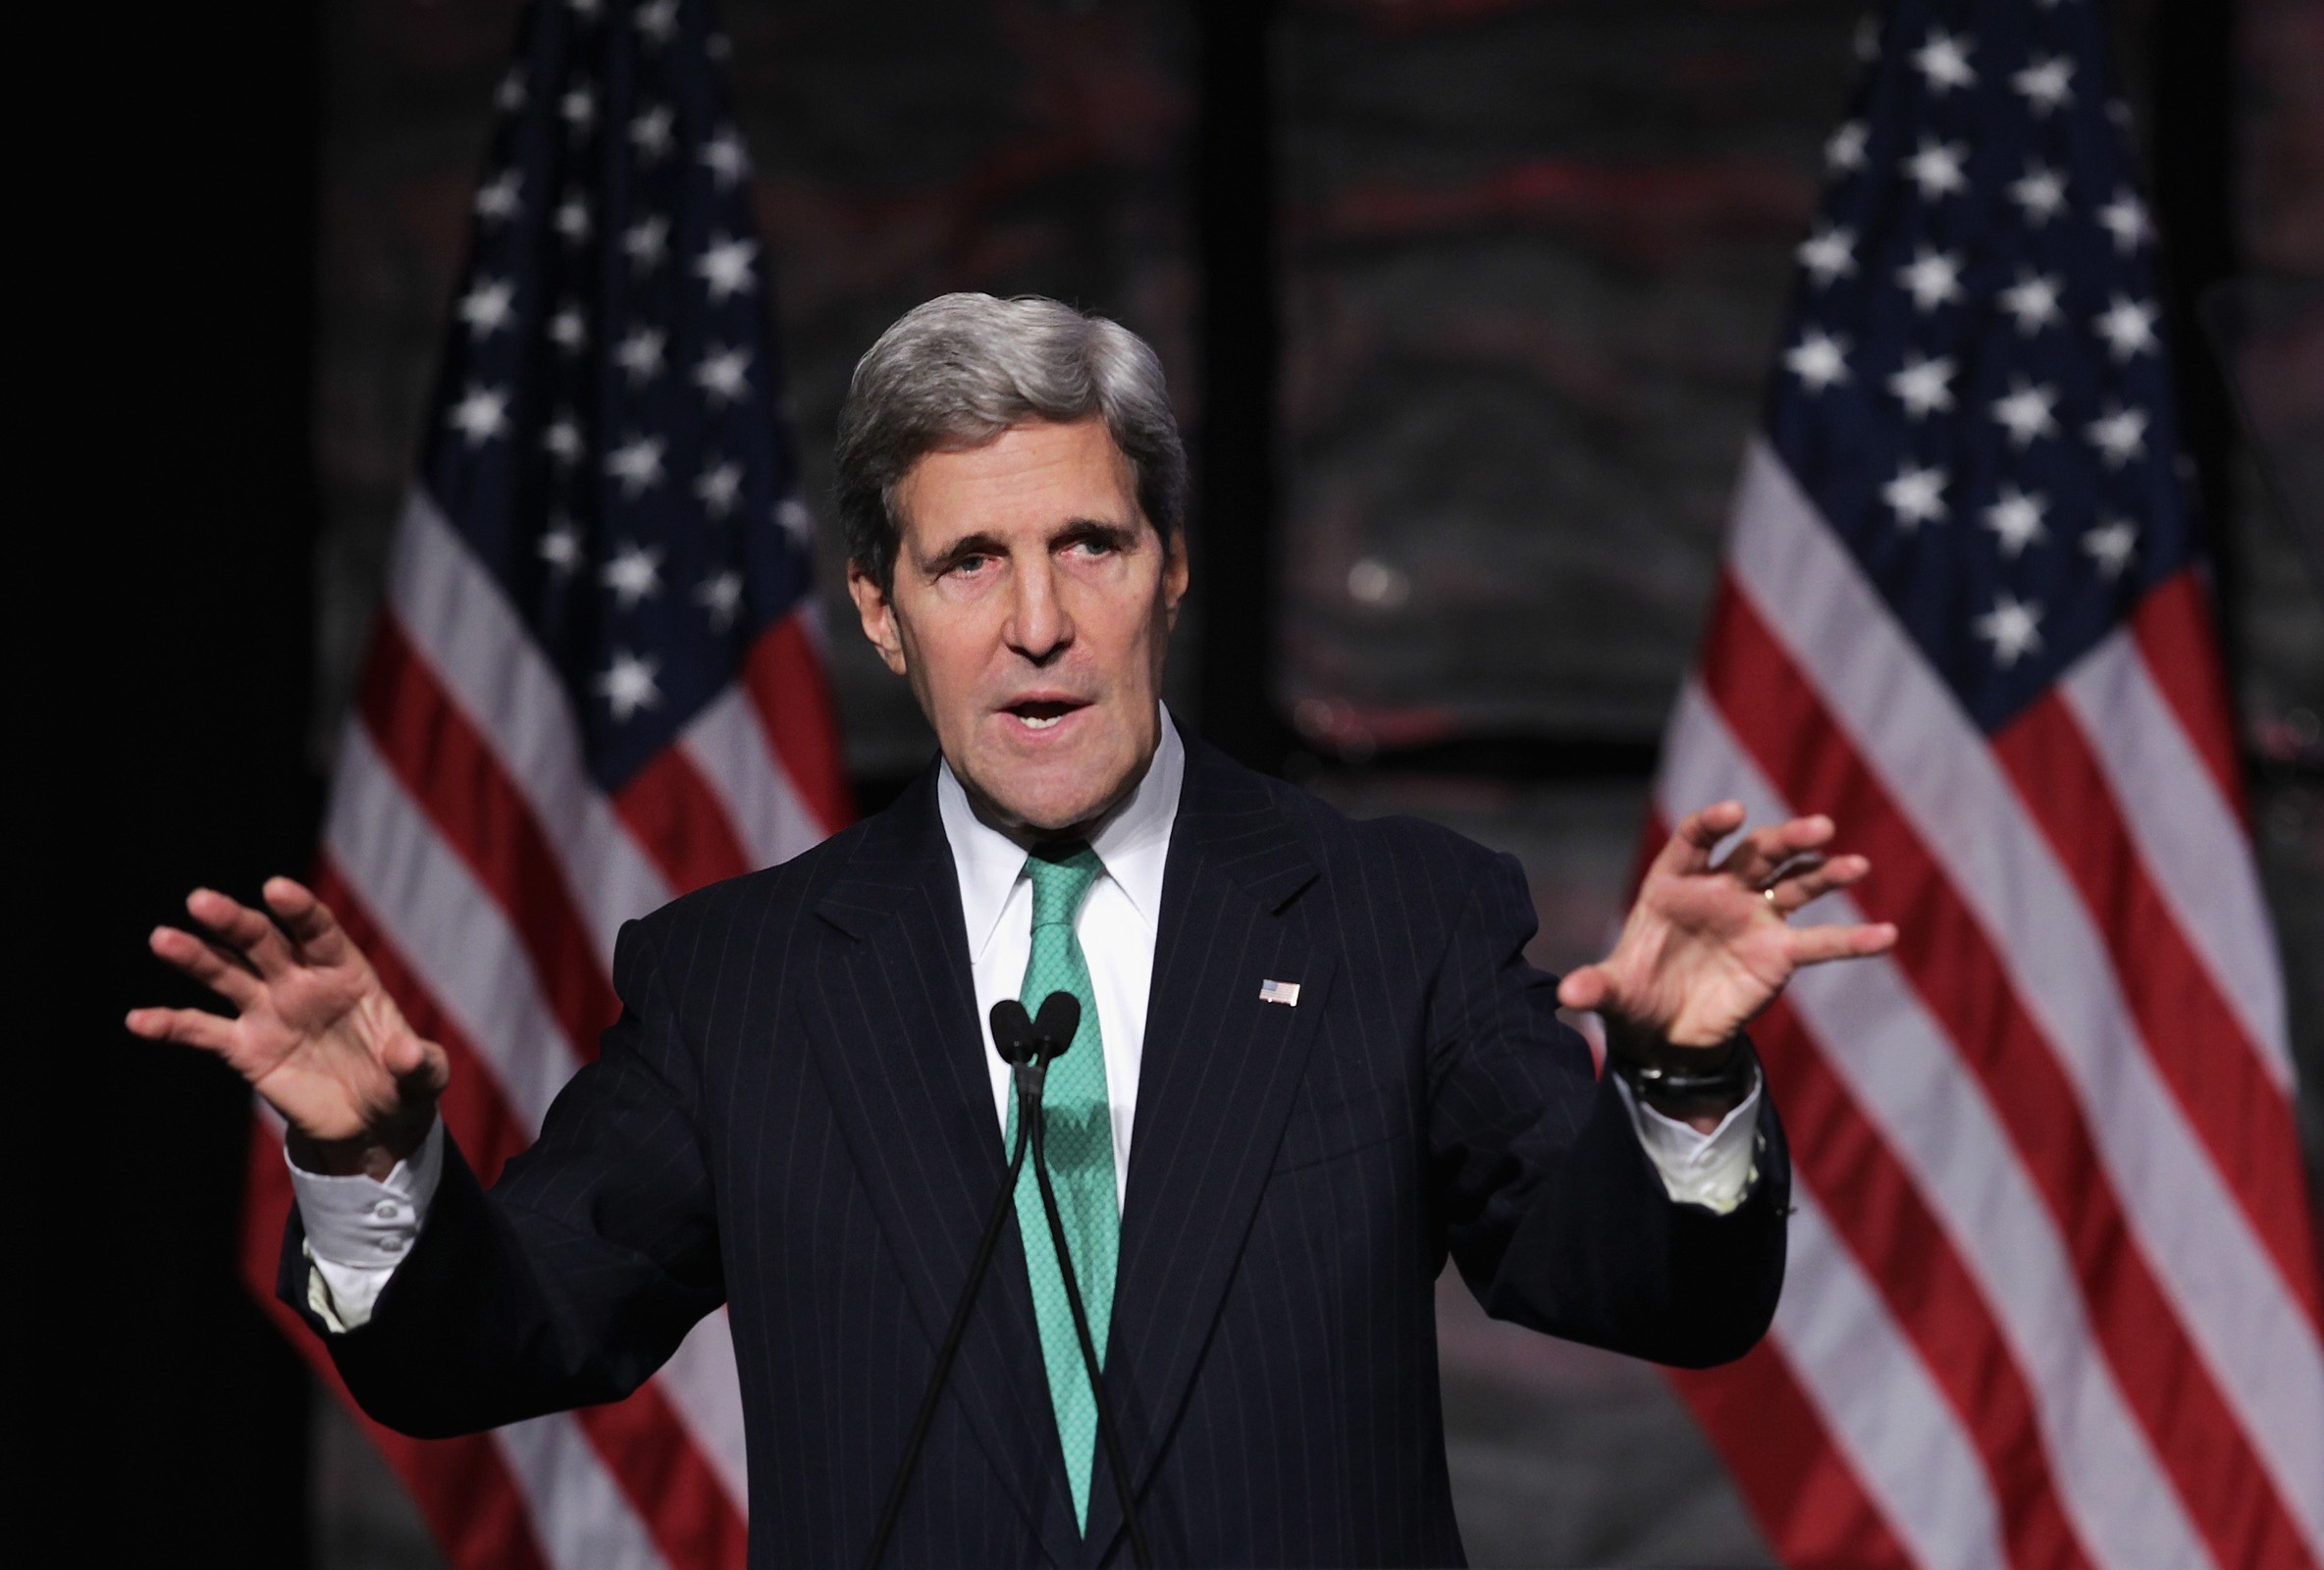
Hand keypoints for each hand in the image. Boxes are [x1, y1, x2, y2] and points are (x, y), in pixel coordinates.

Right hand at [126, 877, 446, 1177]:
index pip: (318, 931)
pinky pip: (203, 1032)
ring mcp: (269, 1011)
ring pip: (226, 975)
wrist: (373, 1119)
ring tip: (163, 938)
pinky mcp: (246, 1048)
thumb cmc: (404, 1083)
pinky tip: (137, 1019)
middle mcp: (300, 982)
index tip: (275, 889)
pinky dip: (171, 1025)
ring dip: (195, 957)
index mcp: (345, 972)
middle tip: (201, 901)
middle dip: (234, 922)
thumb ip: (418, 1061)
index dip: (299, 910)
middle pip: (262, 942)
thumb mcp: (425, 1075)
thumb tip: (405, 1054)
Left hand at [1558, 801, 1896, 1052]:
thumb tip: (1567, 994)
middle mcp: (1719, 890)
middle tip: (1818, 828)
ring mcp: (1754, 917)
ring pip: (1794, 885)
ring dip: (1825, 873)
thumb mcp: (1610, 991)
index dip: (1710, 825)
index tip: (1731, 816)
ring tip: (1855, 864)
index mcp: (1671, 883)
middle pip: (1756, 853)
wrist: (1663, 1030)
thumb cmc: (1634, 994)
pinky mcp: (1778, 953)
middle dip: (1786, 839)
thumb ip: (1594, 986)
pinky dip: (1853, 939)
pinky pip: (1820, 942)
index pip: (1693, 840)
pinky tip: (1887, 934)